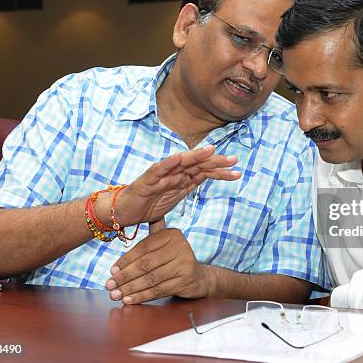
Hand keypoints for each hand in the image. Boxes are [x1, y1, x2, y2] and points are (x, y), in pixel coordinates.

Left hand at [105, 223, 214, 303]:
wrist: (198, 277)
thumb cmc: (175, 260)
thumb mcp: (165, 244)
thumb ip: (149, 236)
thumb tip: (127, 219)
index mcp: (172, 234)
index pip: (143, 247)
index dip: (125, 260)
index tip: (112, 271)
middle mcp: (180, 245)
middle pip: (145, 263)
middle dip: (125, 276)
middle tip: (109, 285)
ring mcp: (184, 263)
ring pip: (151, 278)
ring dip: (130, 288)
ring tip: (116, 295)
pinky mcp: (186, 280)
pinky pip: (159, 290)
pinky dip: (142, 296)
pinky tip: (129, 299)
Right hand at [113, 145, 239, 225]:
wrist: (124, 212)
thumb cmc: (149, 202)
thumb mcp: (176, 195)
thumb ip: (190, 185)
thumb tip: (208, 177)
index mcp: (181, 177)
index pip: (204, 171)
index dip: (220, 170)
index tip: (237, 171)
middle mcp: (173, 172)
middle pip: (197, 164)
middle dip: (215, 162)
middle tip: (234, 160)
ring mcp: (160, 174)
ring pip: (181, 163)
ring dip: (196, 156)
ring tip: (211, 151)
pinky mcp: (147, 180)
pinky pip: (158, 170)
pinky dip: (168, 163)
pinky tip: (178, 158)